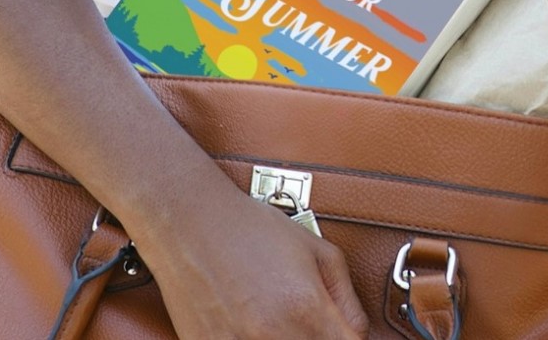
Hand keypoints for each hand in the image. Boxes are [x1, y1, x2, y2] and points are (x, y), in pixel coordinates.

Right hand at [128, 175, 368, 338]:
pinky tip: (249, 327)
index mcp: (305, 308)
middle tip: (306, 322)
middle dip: (317, 339)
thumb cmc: (252, 229)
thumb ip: (346, 297)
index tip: (341, 331)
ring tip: (274, 321)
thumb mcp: (318, 250)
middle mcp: (271, 334)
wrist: (190, 220)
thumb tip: (357, 332)